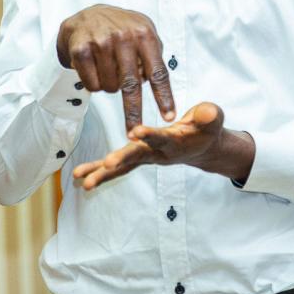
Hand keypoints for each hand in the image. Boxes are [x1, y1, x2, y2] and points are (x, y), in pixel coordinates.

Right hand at [56, 4, 175, 132]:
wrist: (87, 15)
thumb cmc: (122, 29)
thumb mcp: (144, 32)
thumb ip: (154, 56)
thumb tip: (158, 86)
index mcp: (144, 34)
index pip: (158, 71)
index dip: (164, 96)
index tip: (169, 117)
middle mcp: (123, 37)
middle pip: (131, 85)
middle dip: (133, 113)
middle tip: (135, 134)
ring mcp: (100, 43)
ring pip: (110, 88)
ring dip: (111, 87)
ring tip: (110, 69)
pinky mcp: (81, 50)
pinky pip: (92, 85)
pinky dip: (95, 84)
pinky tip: (95, 68)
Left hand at [72, 102, 255, 189]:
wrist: (204, 148)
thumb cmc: (207, 128)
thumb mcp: (213, 117)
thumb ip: (209, 115)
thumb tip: (207, 112)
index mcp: (175, 142)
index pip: (162, 138)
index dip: (150, 135)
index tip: (136, 132)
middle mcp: (158, 153)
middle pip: (138, 156)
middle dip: (123, 158)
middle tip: (108, 163)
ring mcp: (147, 158)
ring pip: (123, 167)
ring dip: (103, 173)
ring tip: (83, 181)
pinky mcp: (139, 158)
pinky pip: (117, 167)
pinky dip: (99, 171)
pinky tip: (80, 176)